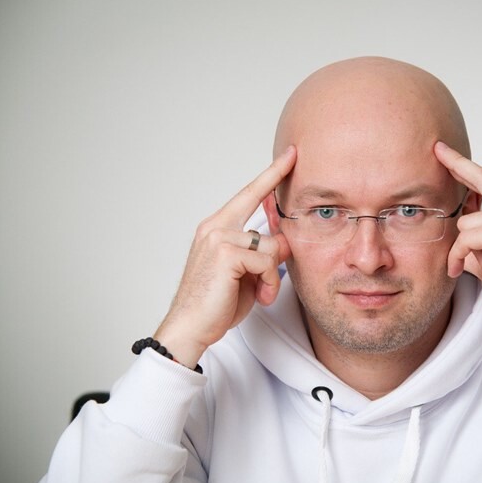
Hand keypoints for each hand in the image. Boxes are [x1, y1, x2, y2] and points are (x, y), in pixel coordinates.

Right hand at [153, 146, 296, 366]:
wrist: (191, 328)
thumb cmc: (216, 304)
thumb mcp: (247, 275)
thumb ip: (264, 254)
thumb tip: (286, 241)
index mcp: (218, 228)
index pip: (249, 194)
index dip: (272, 174)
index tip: (290, 154)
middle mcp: (216, 226)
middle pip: (263, 213)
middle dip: (276, 232)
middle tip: (276, 238)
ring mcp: (219, 236)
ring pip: (271, 245)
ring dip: (273, 274)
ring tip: (262, 292)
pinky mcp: (225, 252)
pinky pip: (268, 260)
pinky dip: (270, 281)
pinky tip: (259, 296)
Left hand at [434, 141, 481, 343]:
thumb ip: (476, 241)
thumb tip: (457, 234)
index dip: (467, 167)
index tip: (448, 153)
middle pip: (481, 180)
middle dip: (457, 165)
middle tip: (437, 149)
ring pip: (466, 222)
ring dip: (464, 248)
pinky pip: (466, 237)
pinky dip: (462, 256)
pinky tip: (476, 271)